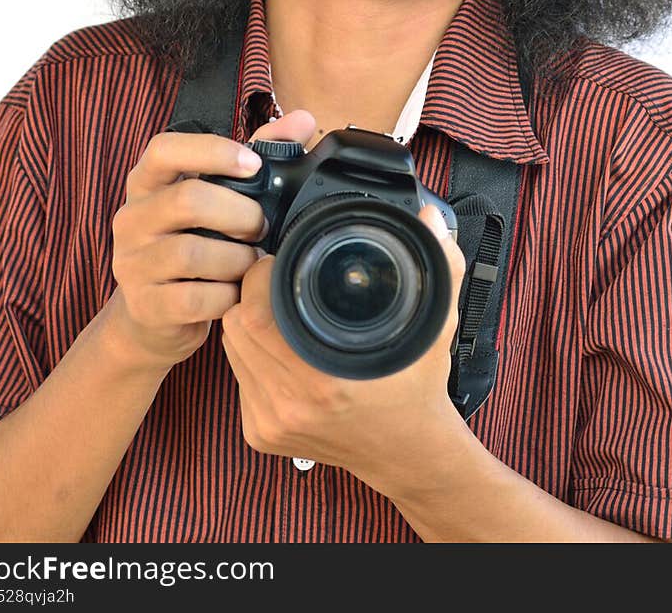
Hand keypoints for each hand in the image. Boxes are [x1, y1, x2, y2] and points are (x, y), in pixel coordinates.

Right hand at [104, 108, 316, 371]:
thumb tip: (303, 120)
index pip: (164, 149)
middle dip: (240, 214)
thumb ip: (259, 153)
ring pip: (192, 253)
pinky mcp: (145, 305)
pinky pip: (195, 299)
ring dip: (237, 259)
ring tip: (250, 261)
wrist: (155, 315)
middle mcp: (131, 217)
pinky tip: (235, 292)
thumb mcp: (217, 194)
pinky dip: (226, 296)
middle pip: (187, 200)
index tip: (254, 166)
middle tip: (262, 227)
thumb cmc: (194, 240)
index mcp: (147, 182)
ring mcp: (132, 262)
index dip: (213, 152)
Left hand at [221, 201, 468, 494]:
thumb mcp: (436, 323)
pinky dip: (249, 352)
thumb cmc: (417, 387)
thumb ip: (440, 265)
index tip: (278, 260)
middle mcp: (290, 404)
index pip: (255, 312)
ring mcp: (271, 422)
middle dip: (250, 293)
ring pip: (231, 348)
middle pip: (236, 325)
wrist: (408, 452)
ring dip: (247, 321)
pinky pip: (236, 375)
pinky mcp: (259, 433)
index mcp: (325, 379)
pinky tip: (277, 343)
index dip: (260, 276)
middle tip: (275, 277)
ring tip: (276, 305)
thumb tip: (430, 219)